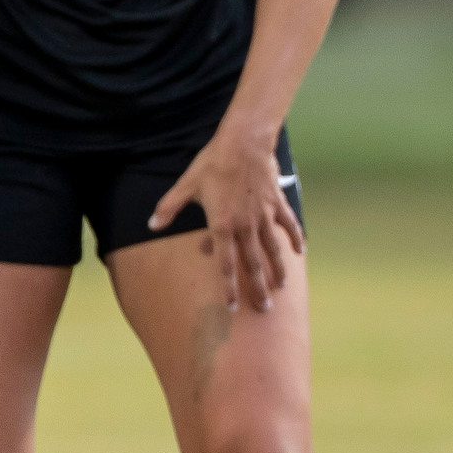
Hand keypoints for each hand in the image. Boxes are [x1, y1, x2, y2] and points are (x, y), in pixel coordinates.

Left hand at [148, 121, 303, 313]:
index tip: (233, 308)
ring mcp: (264, 216)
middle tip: (264, 308)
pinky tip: (301, 252)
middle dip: (258, 288)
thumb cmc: (213, 164)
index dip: (229, 288)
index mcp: (222, 226)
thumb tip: (151, 223)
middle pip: (253, 264)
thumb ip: (169, 207)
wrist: (243, 143)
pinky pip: (288, 225)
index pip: (225, 264)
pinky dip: (295, 239)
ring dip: (277, 269)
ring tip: (281, 287)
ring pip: (273, 249)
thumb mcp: (187, 185)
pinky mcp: (276, 204)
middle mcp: (245, 226)